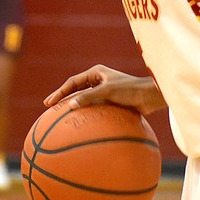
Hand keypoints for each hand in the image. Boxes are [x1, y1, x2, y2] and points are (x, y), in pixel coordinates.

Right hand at [43, 64, 166, 115]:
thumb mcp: (107, 91)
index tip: (49, 103)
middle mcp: (99, 80)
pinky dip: (87, 115)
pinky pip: (95, 108)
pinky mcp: (111, 101)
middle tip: (49, 107)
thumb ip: (88, 97)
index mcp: (96, 73)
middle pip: (76, 89)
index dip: (60, 92)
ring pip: (85, 99)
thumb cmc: (130, 90)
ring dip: (75, 106)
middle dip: (63, 98)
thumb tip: (70, 105)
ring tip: (62, 117)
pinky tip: (82, 126)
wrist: (150, 97)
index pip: (73, 82)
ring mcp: (105, 91)